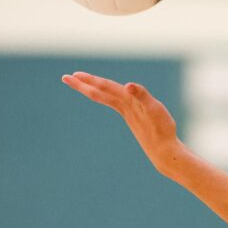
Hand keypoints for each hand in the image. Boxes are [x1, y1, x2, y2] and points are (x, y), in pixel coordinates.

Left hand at [61, 71, 182, 175]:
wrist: (163, 151)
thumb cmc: (161, 130)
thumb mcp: (154, 109)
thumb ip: (141, 95)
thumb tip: (128, 85)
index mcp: (127, 102)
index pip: (104, 88)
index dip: (90, 80)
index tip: (73, 75)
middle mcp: (124, 107)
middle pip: (99, 93)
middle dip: (83, 85)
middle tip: (65, 78)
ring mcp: (127, 113)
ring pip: (105, 98)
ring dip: (93, 89)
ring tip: (82, 83)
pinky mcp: (132, 117)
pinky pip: (115, 102)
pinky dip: (107, 96)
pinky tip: (107, 95)